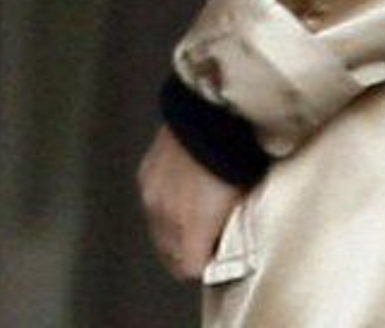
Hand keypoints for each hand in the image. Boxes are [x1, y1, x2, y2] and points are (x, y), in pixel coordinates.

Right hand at [138, 124, 241, 282]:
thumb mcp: (240, 203)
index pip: (190, 268)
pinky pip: (152, 205)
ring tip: (190, 218)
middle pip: (170, 255)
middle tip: (204, 242)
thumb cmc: (234, 161)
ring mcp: (151, 195)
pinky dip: (163, 206)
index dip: (206, 265)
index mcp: (191, 229)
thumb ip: (225, 230)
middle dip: (186, 253)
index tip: (216, 256)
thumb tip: (222, 240)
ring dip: (172, 231)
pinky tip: (178, 195)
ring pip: (158, 231)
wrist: (210, 117)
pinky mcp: (144, 175)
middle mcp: (164, 217)